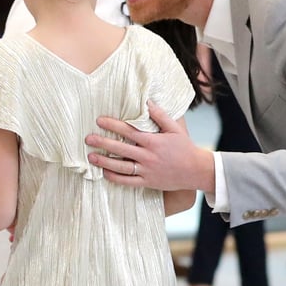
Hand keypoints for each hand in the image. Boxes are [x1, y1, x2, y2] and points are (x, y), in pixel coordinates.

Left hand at [86, 101, 215, 192]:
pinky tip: (105, 173)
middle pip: (120, 148)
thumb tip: (147, 102)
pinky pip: (128, 181)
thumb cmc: (185, 148)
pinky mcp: (148, 182)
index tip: (99, 121)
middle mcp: (148, 156)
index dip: (113, 125)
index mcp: (153, 141)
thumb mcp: (175, 129)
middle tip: (88, 138)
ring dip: (105, 161)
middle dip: (103, 143)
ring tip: (91, 156)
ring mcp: (147, 170)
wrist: (196, 171)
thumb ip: (160, 115)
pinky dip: (115, 178)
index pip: (128, 131)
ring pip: (121, 166)